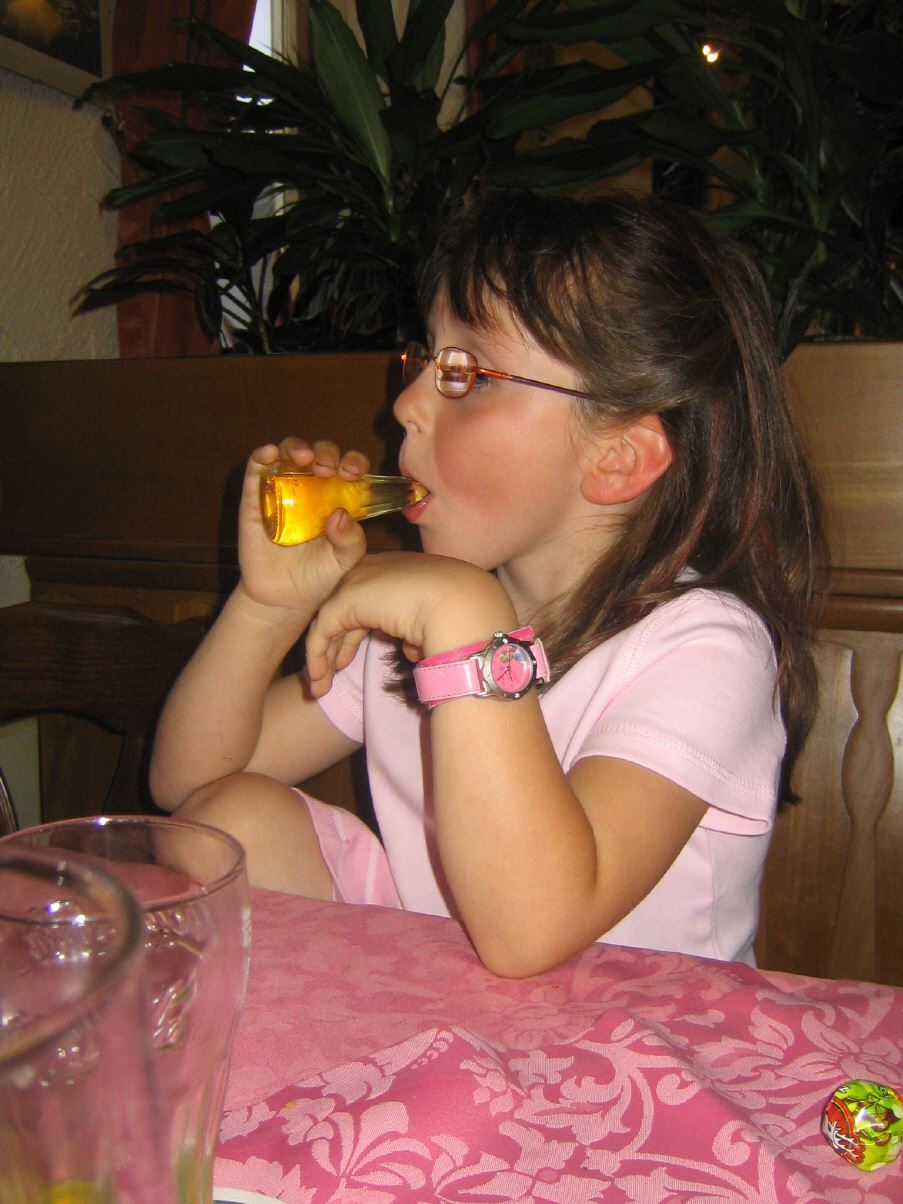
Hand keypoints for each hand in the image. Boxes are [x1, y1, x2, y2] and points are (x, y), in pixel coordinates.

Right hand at [236, 438, 368, 616]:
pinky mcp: (255, 499)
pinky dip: (261, 456)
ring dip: (297, 448)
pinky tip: (270, 454)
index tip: (354, 473)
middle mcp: (312, 486)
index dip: (354, 462)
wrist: (285, 600)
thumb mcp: (346, 561)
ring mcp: (282, 489)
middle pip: (320, 454)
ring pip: (289, 453)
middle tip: (328, 468)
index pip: (349, 467)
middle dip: (327, 454)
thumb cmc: (320, 576)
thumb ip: (352, 540)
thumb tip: (340, 514)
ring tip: (304, 459)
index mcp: (339, 496)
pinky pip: (255, 470)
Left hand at [304, 552, 516, 695]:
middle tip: (331, 674)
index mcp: (397, 570)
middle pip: (345, 611)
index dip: (355, 632)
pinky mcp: (345, 599)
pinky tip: (319, 682)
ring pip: (329, 623)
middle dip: (336, 646)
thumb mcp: (434, 622)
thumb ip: (417, 630)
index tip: (352, 659)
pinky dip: (318, 659)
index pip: (366, 601)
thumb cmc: (462, 615)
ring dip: (323, 658)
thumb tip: (410, 647)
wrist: (462, 605)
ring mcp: (357, 580)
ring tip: (320, 688)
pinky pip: (322, 632)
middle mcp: (373, 569)